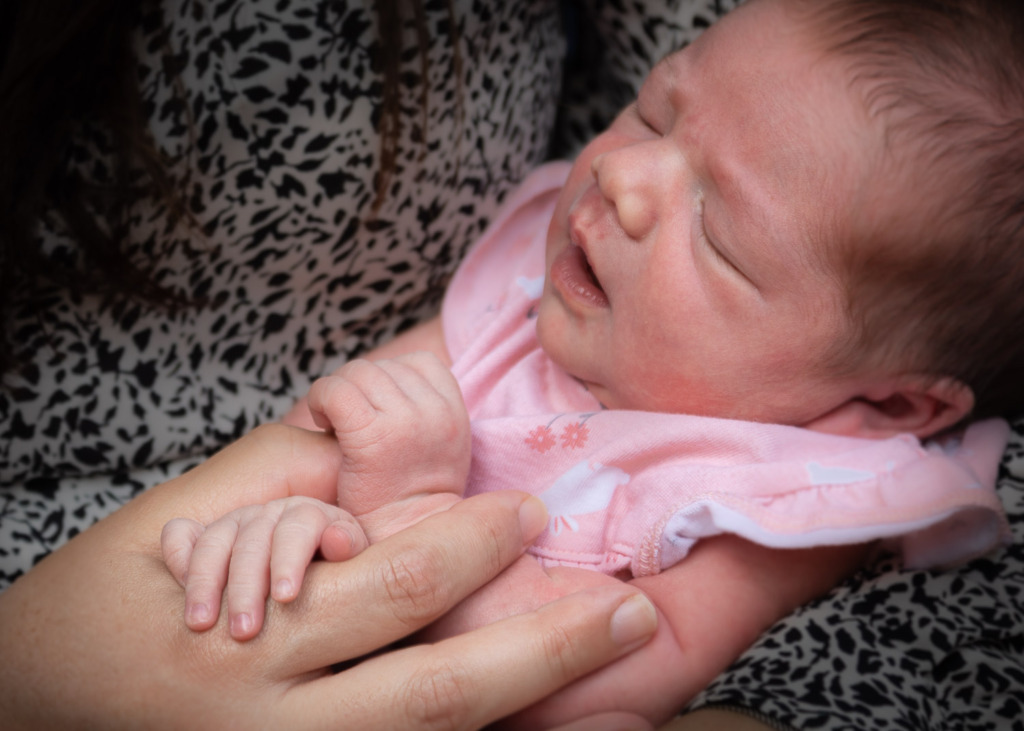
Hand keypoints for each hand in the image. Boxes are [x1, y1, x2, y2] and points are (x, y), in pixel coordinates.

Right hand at [0, 425, 656, 729]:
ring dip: (527, 705)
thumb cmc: (112, 601)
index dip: (473, 548)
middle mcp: (274, 724)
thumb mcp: (187, 523)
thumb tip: (383, 460)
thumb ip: (289, 486)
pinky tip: (532, 712)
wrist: (38, 703)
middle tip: (626, 613)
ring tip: (605, 660)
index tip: (528, 513)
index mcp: (247, 638)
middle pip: (435, 694)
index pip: (392, 587)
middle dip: (542, 652)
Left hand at [308, 352, 471, 521]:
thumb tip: (390, 382)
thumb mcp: (439, 451)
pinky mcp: (373, 437)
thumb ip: (426, 413)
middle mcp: (436, 413)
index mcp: (456, 414)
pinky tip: (322, 423)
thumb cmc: (406, 503)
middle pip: (382, 368)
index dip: (389, 379)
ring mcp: (406, 422)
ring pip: (356, 373)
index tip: (375, 409)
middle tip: (347, 421)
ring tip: (335, 424)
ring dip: (337, 393)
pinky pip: (336, 391)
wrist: (398, 545)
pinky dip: (321, 399)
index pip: (420, 364)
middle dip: (358, 389)